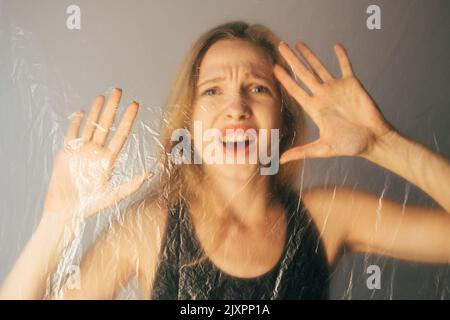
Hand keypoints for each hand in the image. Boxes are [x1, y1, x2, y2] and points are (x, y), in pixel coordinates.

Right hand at [42, 88, 149, 220]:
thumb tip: (149, 174)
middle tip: (119, 90)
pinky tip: (80, 112)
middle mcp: (96, 152)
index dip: (128, 119)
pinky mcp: (65, 153)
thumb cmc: (89, 207)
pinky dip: (75, 123)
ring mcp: (81, 151)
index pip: (121, 134)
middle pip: (106, 125)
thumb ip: (131, 185)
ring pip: (90, 126)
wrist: (65, 212)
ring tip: (102, 96)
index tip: (135, 105)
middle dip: (113, 108)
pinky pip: (71, 134)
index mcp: (108, 159)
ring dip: (95, 111)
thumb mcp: (112, 196)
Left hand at [273, 42, 392, 163]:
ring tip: (298, 43)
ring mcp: (337, 89)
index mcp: (315, 109)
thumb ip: (302, 152)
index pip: (295, 90)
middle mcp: (323, 96)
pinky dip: (341, 56)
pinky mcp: (353, 84)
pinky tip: (335, 46)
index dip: (285, 79)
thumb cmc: (350, 145)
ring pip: (320, 67)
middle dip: (292, 61)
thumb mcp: (323, 149)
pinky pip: (345, 66)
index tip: (274, 68)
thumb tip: (281, 160)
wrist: (374, 140)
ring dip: (310, 55)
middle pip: (304, 74)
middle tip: (280, 46)